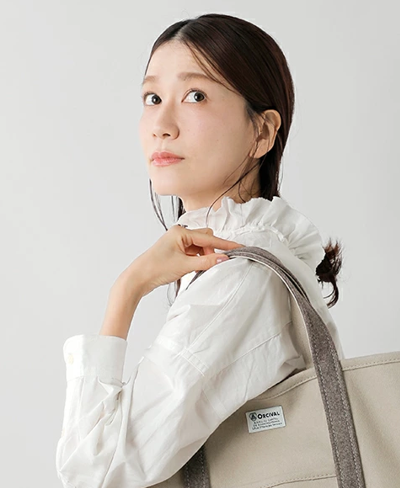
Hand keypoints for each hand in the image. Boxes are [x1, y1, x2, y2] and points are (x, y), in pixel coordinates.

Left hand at [121, 225, 244, 296]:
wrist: (138, 278)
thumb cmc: (156, 268)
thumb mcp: (185, 266)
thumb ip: (206, 261)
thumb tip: (223, 258)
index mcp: (181, 232)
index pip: (209, 237)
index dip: (224, 244)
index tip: (238, 248)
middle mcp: (179, 233)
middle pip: (205, 238)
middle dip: (212, 250)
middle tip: (213, 263)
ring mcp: (177, 242)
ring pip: (200, 246)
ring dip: (204, 256)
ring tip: (201, 268)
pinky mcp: (175, 251)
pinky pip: (193, 252)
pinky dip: (198, 259)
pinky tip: (196, 267)